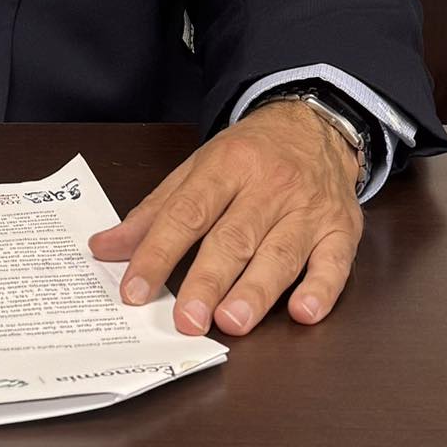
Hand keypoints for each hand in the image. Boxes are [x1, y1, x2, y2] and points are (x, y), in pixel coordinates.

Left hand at [87, 102, 362, 336]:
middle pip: (235, 237)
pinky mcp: (342, 230)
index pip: (187, 212)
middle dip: (208, 281)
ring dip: (257, 290)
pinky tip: (304, 313)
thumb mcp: (198, 168)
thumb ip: (154, 212)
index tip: (135, 289)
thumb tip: (104, 248)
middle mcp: (269, 186)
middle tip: (187, 320)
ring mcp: (308, 208)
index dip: (159, 252)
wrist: (315, 124)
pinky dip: (322, 289)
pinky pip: (335, 262)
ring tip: (232, 322)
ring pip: (281, 252)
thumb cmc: (249, 154)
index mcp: (226, 166)